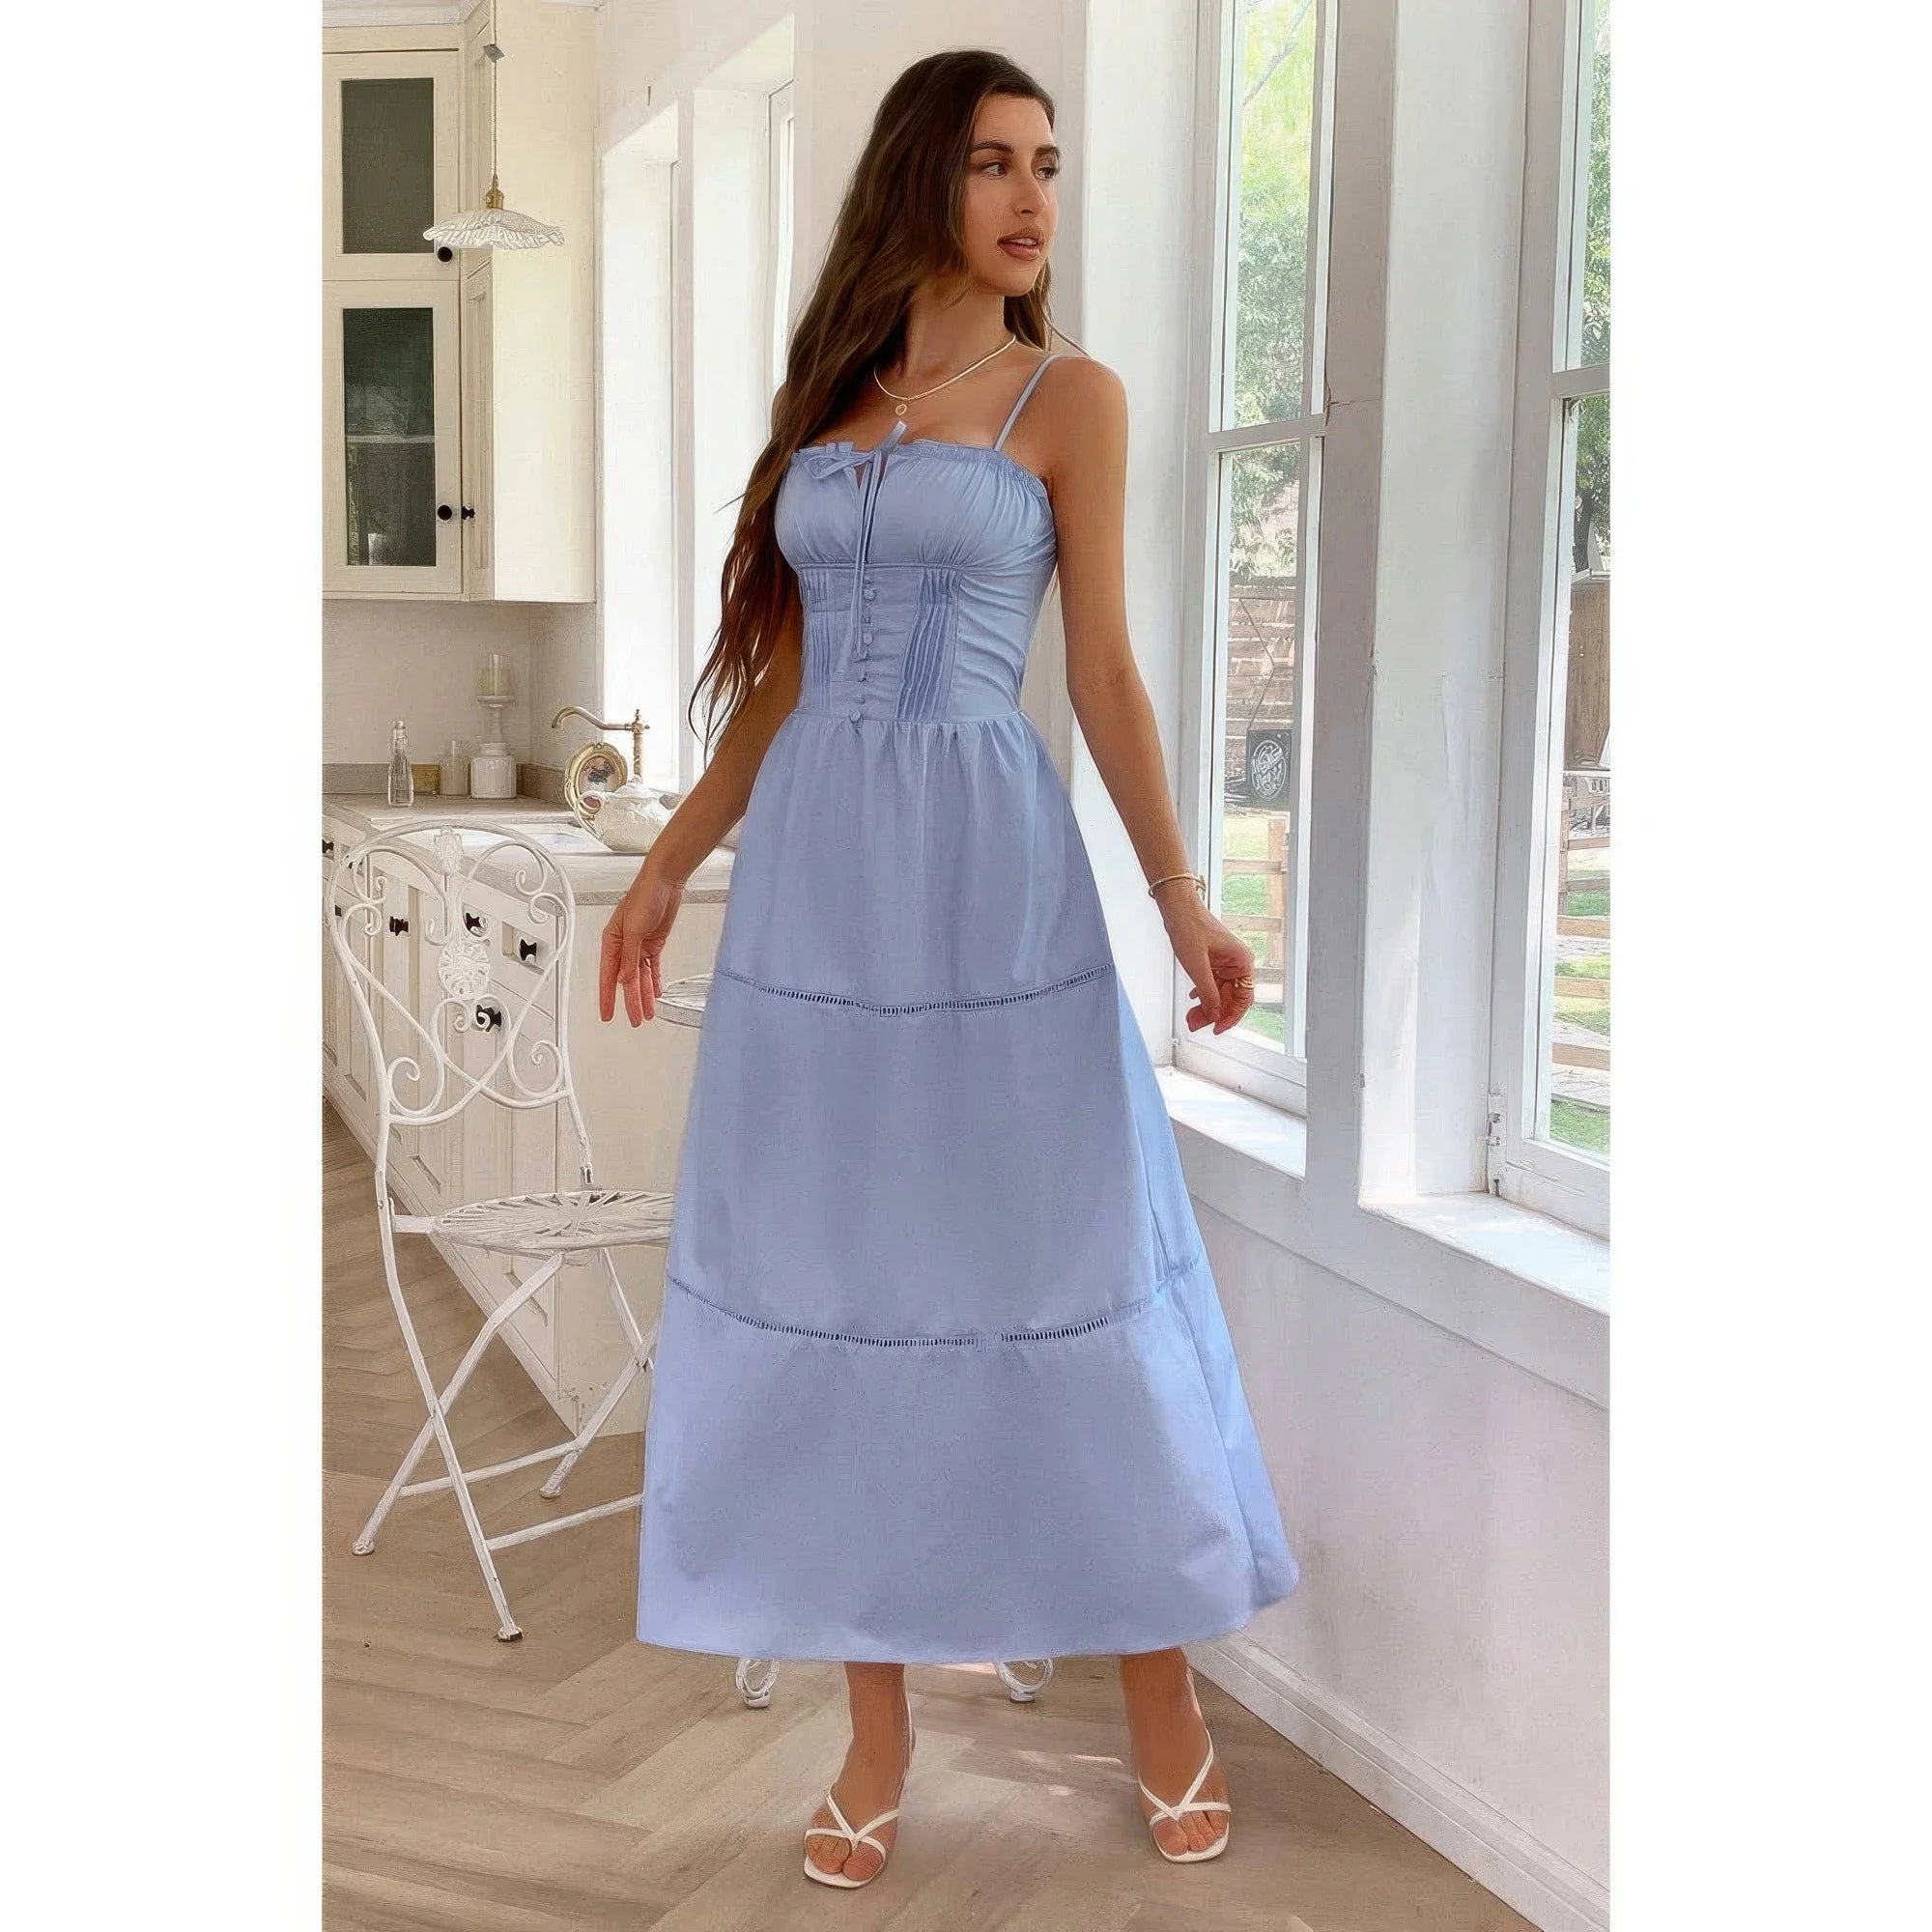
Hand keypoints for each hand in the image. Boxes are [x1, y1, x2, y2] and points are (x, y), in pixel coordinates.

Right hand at [599, 863, 682, 1026]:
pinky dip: (654, 981)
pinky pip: (652, 968)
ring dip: (644, 995)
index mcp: (612, 942)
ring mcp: (639, 946)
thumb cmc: (644, 896)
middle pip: (626, 981)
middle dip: (631, 1002)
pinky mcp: (654, 944)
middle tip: (635, 1021)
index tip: (607, 1015)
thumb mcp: (634, 930)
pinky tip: (655, 993)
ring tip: (648, 1014)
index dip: (608, 998)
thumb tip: (625, 979)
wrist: (666, 882)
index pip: (608, 977)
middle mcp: (624, 946)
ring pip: (640, 977)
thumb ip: (629, 957)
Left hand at [1153, 885, 1254, 1035]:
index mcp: (1241, 962)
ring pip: (1220, 992)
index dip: (1231, 1016)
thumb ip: (1208, 992)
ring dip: (1206, 1005)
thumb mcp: (1197, 966)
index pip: (1243, 998)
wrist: (1177, 908)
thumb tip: (1215, 1014)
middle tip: (1196, 1024)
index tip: (1217, 1028)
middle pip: (1230, 997)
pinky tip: (1194, 1000)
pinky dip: (1203, 994)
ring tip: (1191, 1016)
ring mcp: (1225, 962)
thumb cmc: (1189, 926)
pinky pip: (1213, 983)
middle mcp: (1237, 962)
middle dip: (1213, 1013)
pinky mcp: (1214, 960)